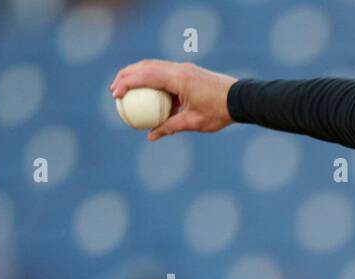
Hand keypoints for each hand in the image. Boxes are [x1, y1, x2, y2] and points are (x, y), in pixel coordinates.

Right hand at [110, 60, 236, 142]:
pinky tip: (147, 91)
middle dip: (126, 76)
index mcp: (178, 79)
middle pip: (144, 66)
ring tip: (125, 88)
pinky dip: (152, 78)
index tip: (115, 94)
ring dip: (137, 74)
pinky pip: (164, 71)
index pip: (145, 76)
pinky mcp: (188, 71)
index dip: (126, 83)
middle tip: (114, 90)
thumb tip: (151, 136)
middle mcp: (179, 69)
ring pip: (153, 66)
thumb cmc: (219, 112)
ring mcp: (184, 68)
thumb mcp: (193, 123)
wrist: (241, 99)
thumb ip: (170, 127)